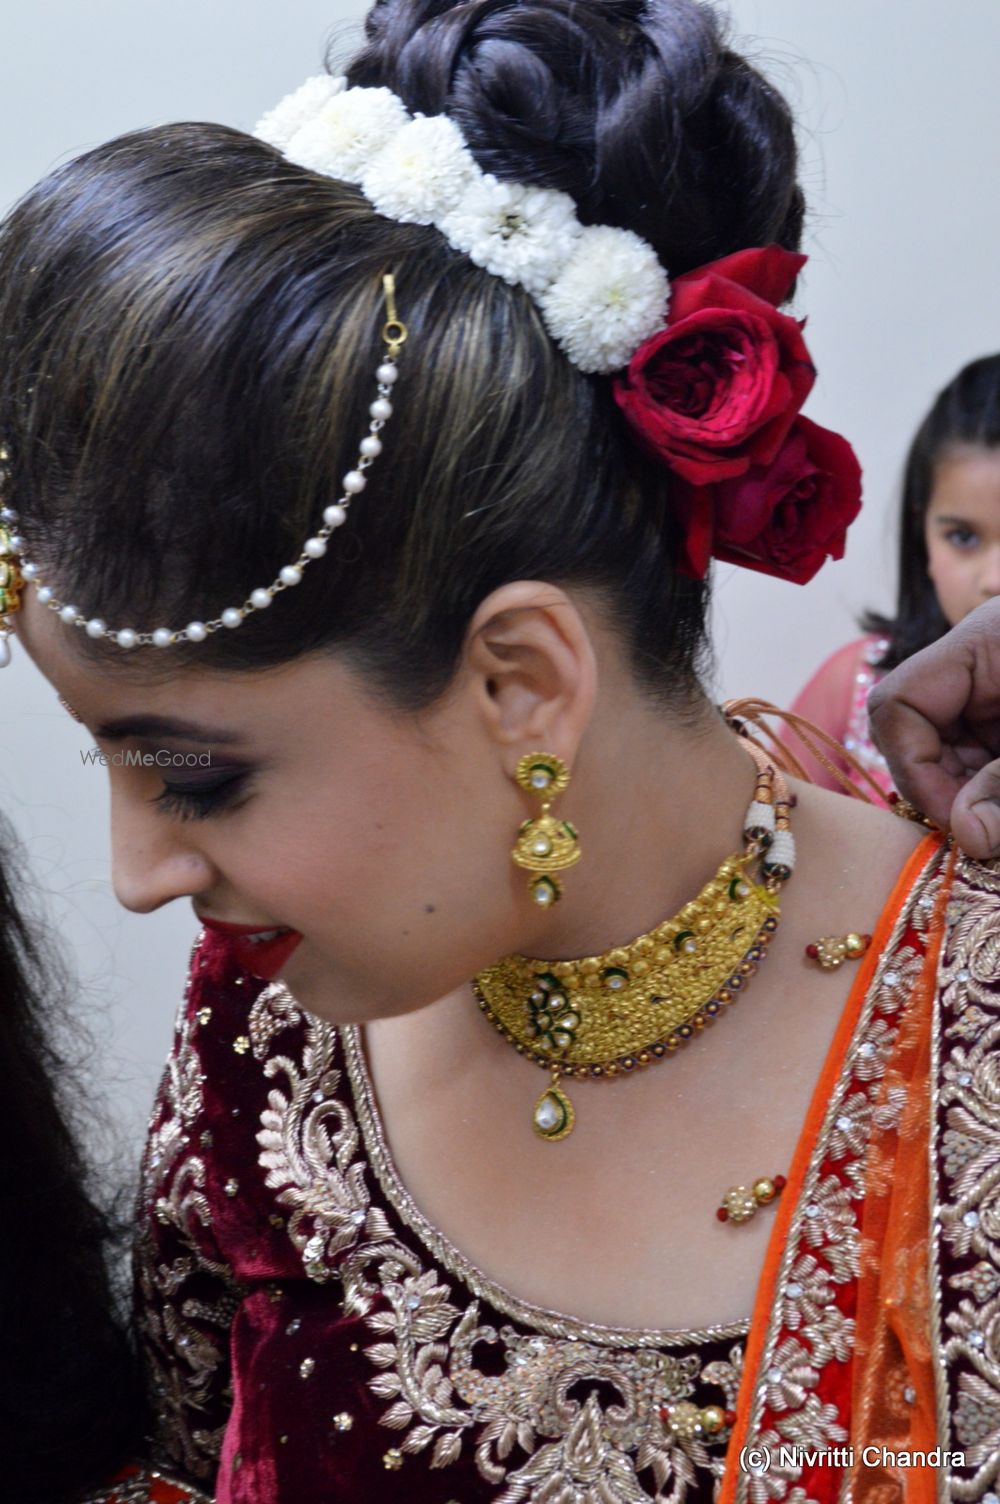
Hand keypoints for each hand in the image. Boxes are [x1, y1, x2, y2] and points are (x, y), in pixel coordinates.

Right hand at [868, 599, 999, 857]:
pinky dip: (989, 790)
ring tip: (998, 825)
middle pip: (918, 734)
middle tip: (980, 836)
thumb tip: (968, 838)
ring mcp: (997, 693)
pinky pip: (981, 758)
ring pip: (950, 755)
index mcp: (981, 644)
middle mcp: (979, 667)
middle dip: (944, 792)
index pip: (897, 704)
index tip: (953, 820)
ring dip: (969, 797)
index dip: (912, 768)